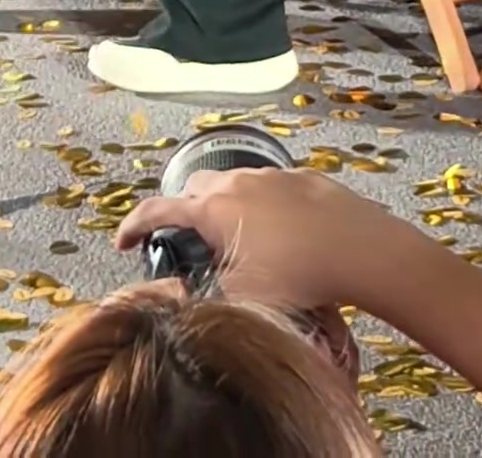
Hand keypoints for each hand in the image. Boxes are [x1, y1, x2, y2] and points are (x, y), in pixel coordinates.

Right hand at [115, 167, 403, 315]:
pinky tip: (280, 236)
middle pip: (194, 190)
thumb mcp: (241, 299)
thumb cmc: (299, 275)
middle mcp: (236, 183)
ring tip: (238, 242)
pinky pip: (270, 187)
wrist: (358, 248)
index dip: (133, 226)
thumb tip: (184, 306)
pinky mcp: (301, 178)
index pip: (157, 210)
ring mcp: (270, 175)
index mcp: (213, 210)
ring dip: (226, 208)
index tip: (123, 240)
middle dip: (184, 212)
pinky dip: (263, 206)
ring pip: (234, 185)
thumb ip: (203, 300)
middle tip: (189, 242)